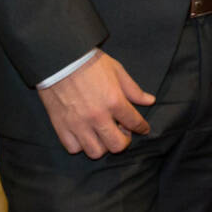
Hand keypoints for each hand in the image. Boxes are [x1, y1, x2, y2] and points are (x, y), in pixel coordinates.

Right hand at [36, 50, 154, 157]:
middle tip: (122, 132)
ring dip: (103, 146)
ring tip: (103, 135)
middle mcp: (98, 117)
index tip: (143, 129)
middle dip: (124, 142)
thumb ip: (134, 90)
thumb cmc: (91, 63)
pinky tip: (85, 135)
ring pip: (95, 152)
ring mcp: (78, 124)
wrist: (61, 59)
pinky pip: (74, 148)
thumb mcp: (117, 71)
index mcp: (114, 101)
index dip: (142, 127)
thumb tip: (150, 101)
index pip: (135, 123)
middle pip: (116, 145)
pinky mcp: (61, 126)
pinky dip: (81, 145)